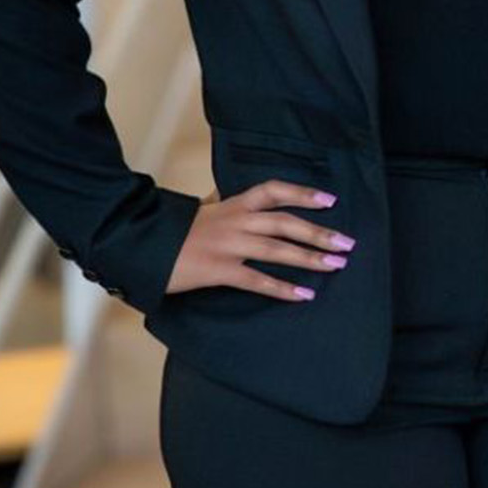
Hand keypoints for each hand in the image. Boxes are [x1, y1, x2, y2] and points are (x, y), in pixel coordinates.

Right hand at [165, 180, 350, 299]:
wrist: (141, 245)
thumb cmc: (173, 230)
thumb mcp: (201, 210)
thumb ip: (221, 205)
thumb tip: (228, 197)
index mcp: (233, 204)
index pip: (274, 191)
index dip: (303, 193)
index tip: (330, 199)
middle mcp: (236, 221)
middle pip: (286, 222)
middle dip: (319, 232)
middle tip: (347, 242)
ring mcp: (229, 245)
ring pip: (278, 250)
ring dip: (310, 258)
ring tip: (336, 265)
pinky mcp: (219, 271)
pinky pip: (257, 280)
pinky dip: (283, 288)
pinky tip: (304, 295)